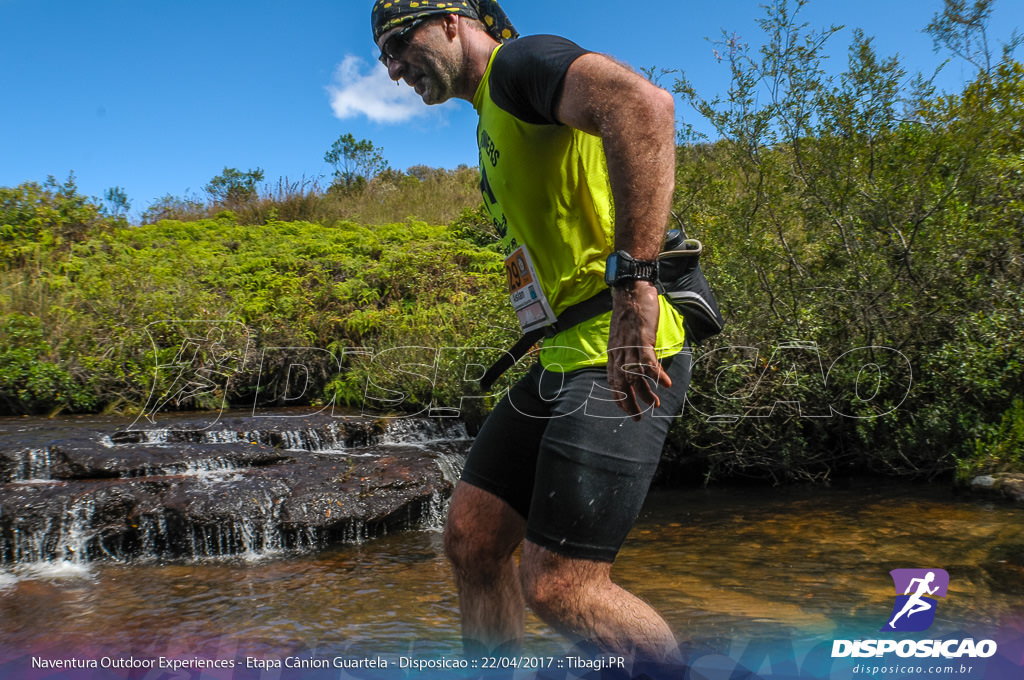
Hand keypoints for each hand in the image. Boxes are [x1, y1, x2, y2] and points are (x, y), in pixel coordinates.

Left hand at [606, 280, 670, 420]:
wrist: (630, 290)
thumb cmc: (630, 310)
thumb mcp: (624, 334)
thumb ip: (627, 349)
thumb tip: (636, 361)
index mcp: (614, 352)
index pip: (612, 381)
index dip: (619, 397)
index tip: (626, 409)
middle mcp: (619, 353)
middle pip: (622, 385)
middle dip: (630, 404)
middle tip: (639, 417)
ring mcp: (629, 347)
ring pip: (635, 377)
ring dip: (646, 393)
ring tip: (656, 404)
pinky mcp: (641, 340)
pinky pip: (649, 363)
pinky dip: (657, 375)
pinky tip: (667, 384)